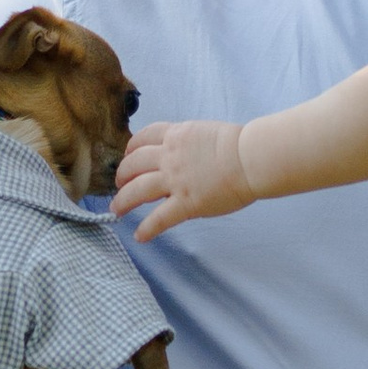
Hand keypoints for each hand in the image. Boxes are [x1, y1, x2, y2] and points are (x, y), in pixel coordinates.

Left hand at [112, 117, 253, 240]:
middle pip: (133, 164)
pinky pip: (159, 219)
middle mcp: (169, 157)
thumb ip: (187, 142)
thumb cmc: (239, 145)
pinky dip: (147, 229)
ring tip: (117, 209)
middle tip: (119, 185)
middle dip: (122, 175)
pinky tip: (140, 236)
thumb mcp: (204, 132)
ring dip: (123, 201)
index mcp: (175, 136)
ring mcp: (175, 181)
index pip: (143, 138)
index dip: (131, 149)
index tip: (129, 157)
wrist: (250, 158)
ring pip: (137, 190)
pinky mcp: (186, 203)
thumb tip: (183, 153)